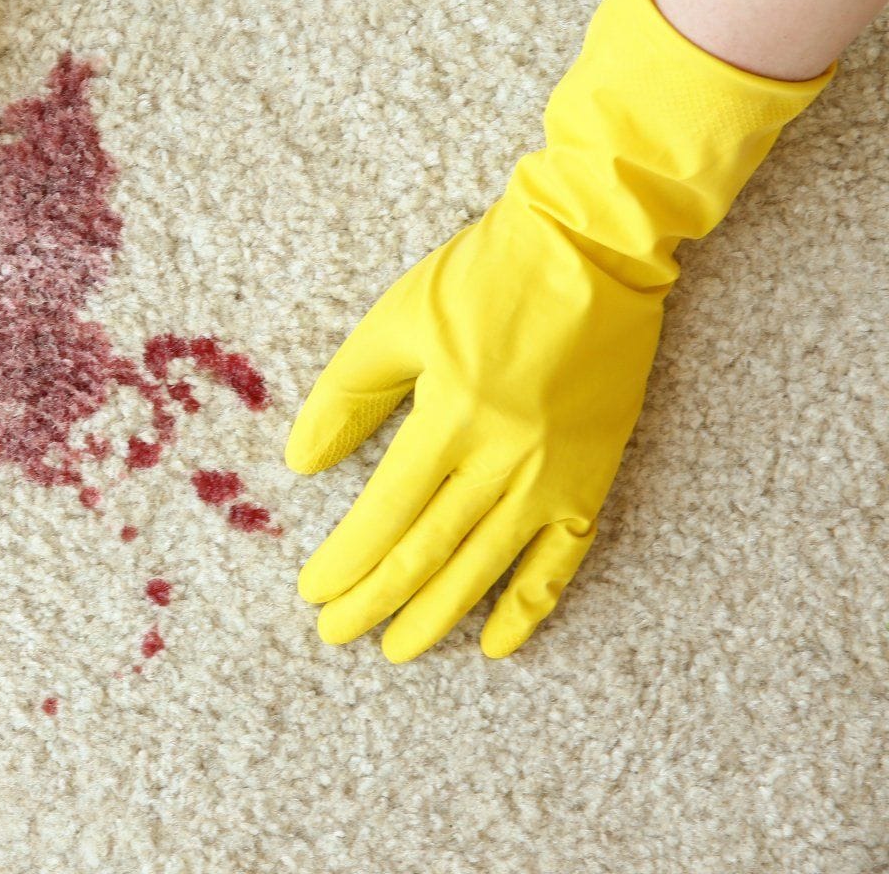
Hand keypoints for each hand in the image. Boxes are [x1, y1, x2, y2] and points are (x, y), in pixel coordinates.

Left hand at [285, 201, 653, 661]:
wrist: (594, 246)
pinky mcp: (594, 475)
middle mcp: (506, 456)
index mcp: (452, 415)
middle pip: (429, 551)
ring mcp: (556, 473)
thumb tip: (302, 462)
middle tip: (336, 633)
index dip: (347, 559)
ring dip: (439, 615)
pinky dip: (528, 605)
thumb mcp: (396, 320)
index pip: (386, 512)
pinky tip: (496, 643)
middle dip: (377, 599)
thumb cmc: (484, 275)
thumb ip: (347, 394)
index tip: (312, 591)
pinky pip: (561, 559)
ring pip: (487, 566)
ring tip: (397, 649)